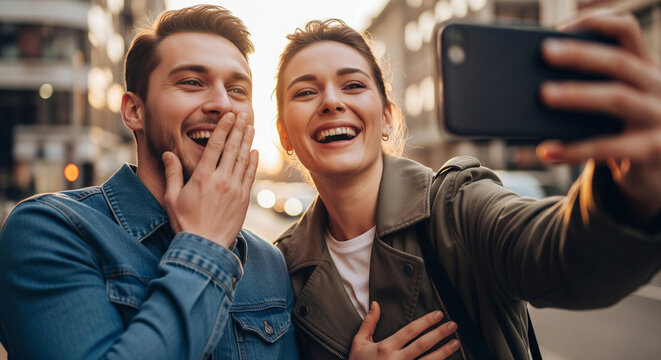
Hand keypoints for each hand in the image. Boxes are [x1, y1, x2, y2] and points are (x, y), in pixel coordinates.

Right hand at [162, 112, 258, 246]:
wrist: (205, 246)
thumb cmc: (185, 223)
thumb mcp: (172, 198)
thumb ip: (172, 173)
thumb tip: (168, 154)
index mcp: (202, 177)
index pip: (215, 146)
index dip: (224, 128)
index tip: (229, 116)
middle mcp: (221, 180)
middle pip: (232, 148)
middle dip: (238, 129)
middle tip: (244, 114)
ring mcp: (235, 189)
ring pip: (243, 159)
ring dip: (247, 141)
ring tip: (251, 127)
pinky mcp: (244, 199)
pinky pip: (250, 175)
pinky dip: (253, 162)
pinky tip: (255, 151)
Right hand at [349, 302, 459, 359]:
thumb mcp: (359, 343)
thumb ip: (369, 323)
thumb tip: (376, 304)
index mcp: (385, 348)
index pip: (410, 331)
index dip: (425, 322)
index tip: (438, 314)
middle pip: (423, 344)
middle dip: (439, 333)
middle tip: (453, 325)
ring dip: (444, 351)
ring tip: (455, 342)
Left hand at [537, 10, 660, 217]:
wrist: (656, 173)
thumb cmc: (624, 130)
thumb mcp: (615, 102)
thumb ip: (590, 87)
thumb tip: (536, 84)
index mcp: (646, 67)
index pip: (627, 30)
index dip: (597, 22)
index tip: (561, 25)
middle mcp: (659, 86)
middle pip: (619, 62)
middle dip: (581, 54)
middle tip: (545, 51)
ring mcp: (659, 117)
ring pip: (617, 99)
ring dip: (577, 94)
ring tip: (543, 94)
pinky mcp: (653, 149)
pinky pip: (609, 147)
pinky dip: (574, 149)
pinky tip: (546, 151)